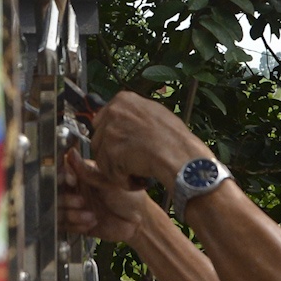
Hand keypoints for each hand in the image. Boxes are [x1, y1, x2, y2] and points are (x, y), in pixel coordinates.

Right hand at [63, 152, 156, 244]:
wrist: (138, 222)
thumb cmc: (129, 197)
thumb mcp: (109, 181)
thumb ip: (87, 170)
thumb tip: (70, 153)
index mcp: (82, 175)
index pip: (61, 172)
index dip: (62, 177)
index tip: (70, 181)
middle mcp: (76, 190)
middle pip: (55, 192)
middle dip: (67, 199)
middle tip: (81, 201)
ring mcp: (75, 207)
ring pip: (57, 210)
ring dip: (72, 214)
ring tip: (89, 214)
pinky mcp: (77, 223)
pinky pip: (64, 225)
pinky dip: (76, 224)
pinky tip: (90, 222)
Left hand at [90, 91, 210, 189]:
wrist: (181, 155)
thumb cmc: (174, 138)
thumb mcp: (153, 113)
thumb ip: (133, 114)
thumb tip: (120, 119)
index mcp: (123, 99)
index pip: (102, 121)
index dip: (113, 139)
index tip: (126, 148)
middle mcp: (113, 111)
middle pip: (98, 140)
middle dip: (112, 155)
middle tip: (133, 163)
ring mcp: (110, 131)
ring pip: (102, 158)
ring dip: (119, 170)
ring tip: (140, 172)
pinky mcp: (110, 151)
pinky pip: (109, 173)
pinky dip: (124, 181)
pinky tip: (140, 178)